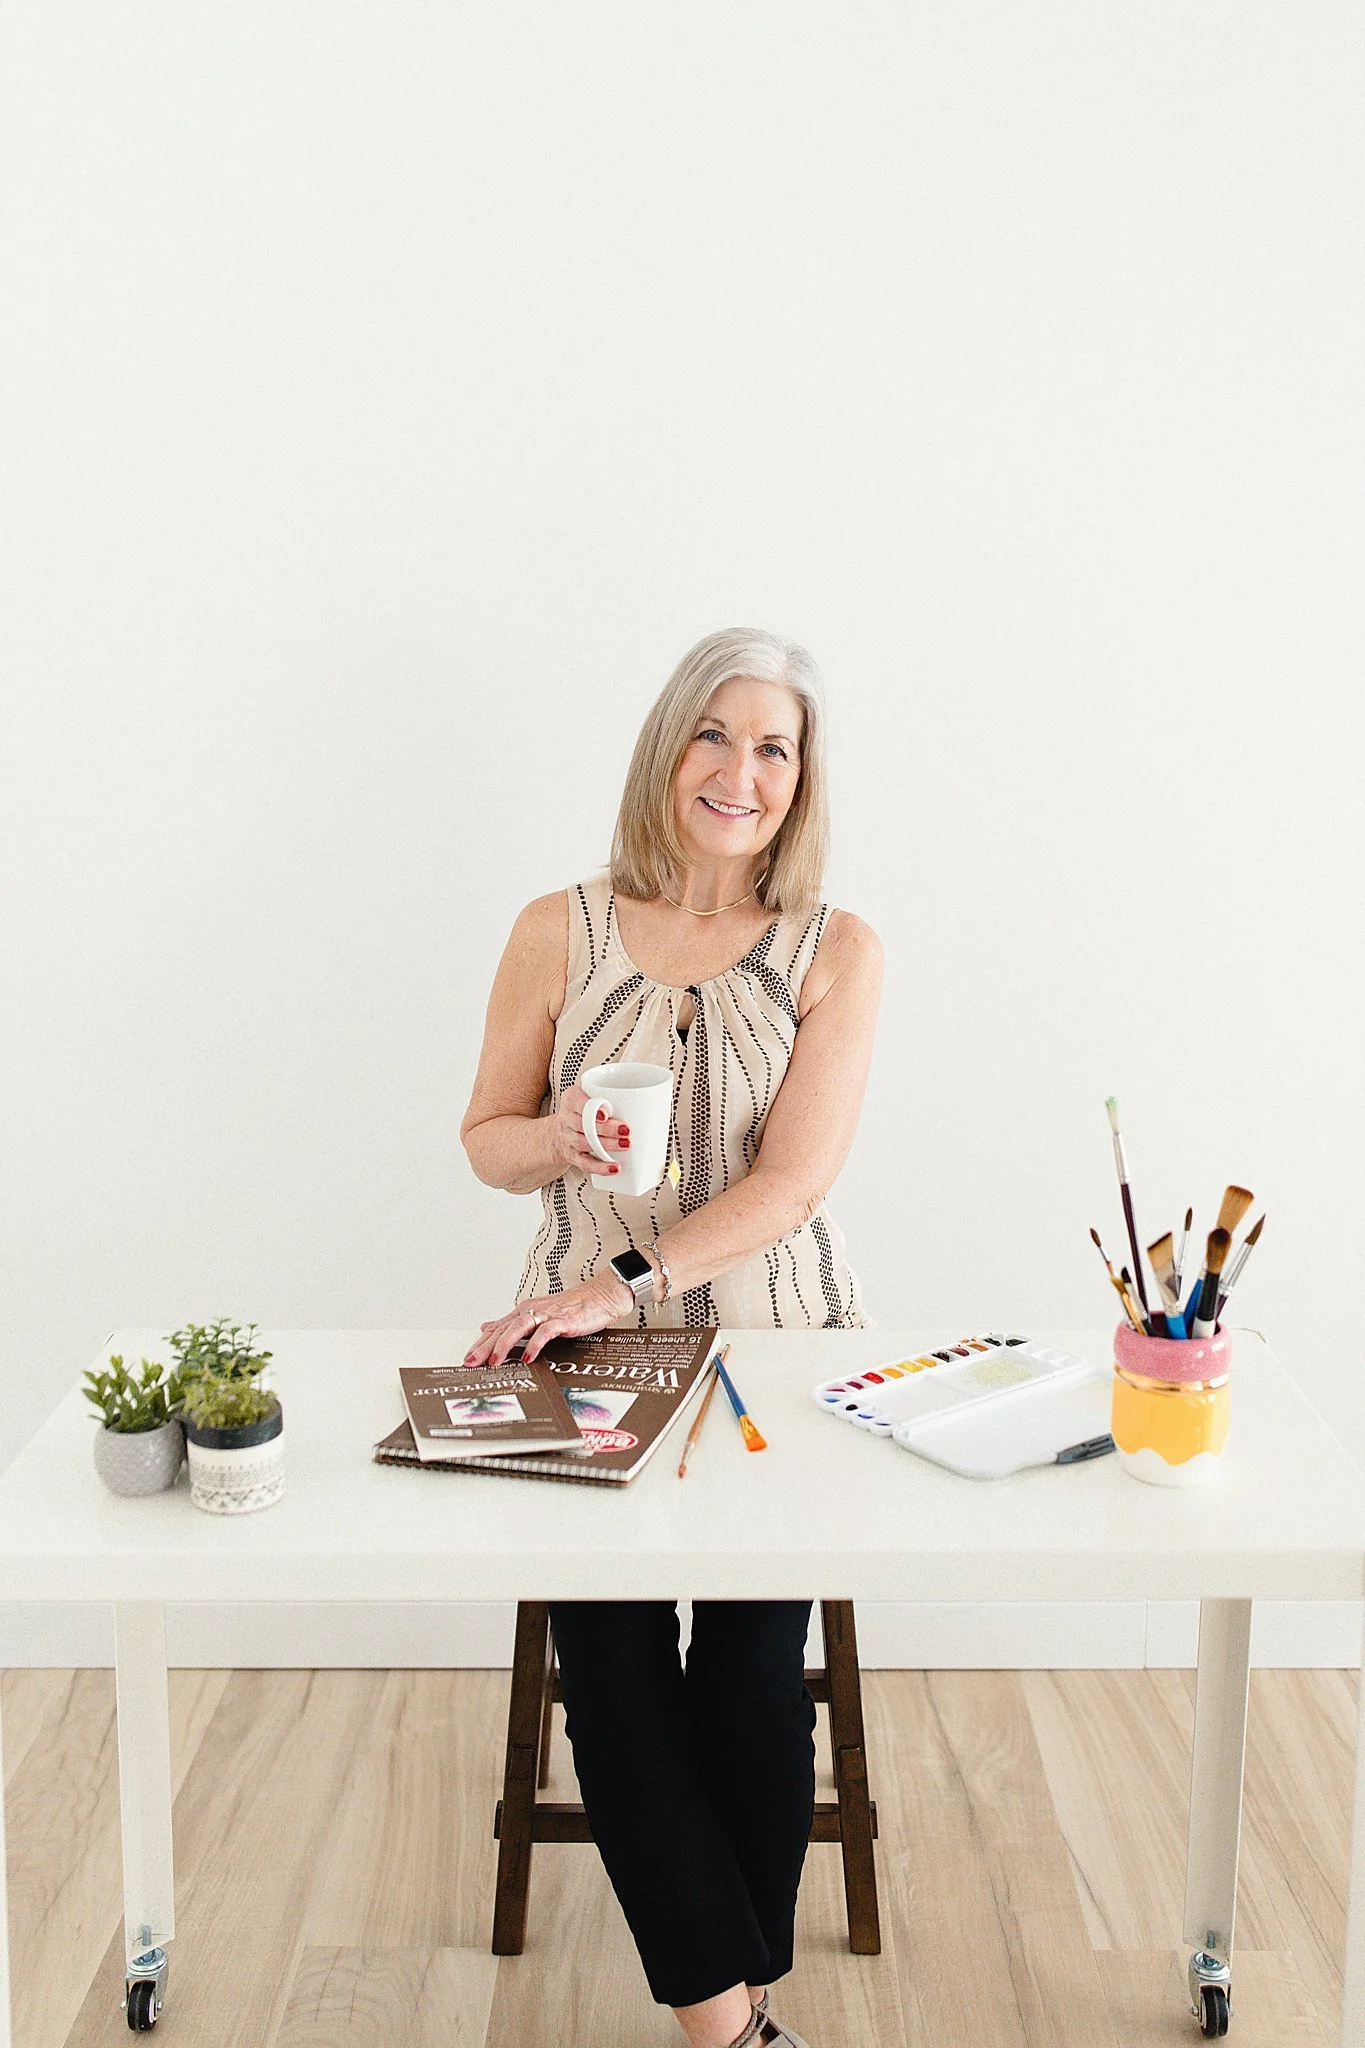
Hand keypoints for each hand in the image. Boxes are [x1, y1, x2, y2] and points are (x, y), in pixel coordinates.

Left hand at [463, 1269, 635, 1368]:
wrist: (601, 1296)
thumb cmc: (573, 1308)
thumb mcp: (537, 1314)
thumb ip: (511, 1323)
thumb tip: (486, 1327)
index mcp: (524, 1310)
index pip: (496, 1328)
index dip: (480, 1343)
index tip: (468, 1358)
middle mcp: (532, 1310)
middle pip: (502, 1328)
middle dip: (485, 1347)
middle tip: (471, 1363)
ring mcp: (547, 1314)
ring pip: (518, 1327)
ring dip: (504, 1345)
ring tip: (495, 1362)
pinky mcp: (563, 1320)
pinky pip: (545, 1332)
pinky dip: (535, 1345)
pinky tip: (528, 1358)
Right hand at [550, 1084, 631, 1179]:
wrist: (560, 1132)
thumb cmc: (583, 1112)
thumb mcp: (589, 1098)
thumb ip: (612, 1098)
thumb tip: (652, 1102)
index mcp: (571, 1099)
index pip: (576, 1101)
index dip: (591, 1108)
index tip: (606, 1114)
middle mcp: (567, 1119)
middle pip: (584, 1124)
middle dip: (607, 1129)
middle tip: (626, 1130)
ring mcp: (568, 1139)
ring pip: (585, 1143)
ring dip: (607, 1145)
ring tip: (626, 1145)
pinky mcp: (572, 1156)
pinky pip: (585, 1163)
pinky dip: (600, 1167)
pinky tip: (614, 1167)